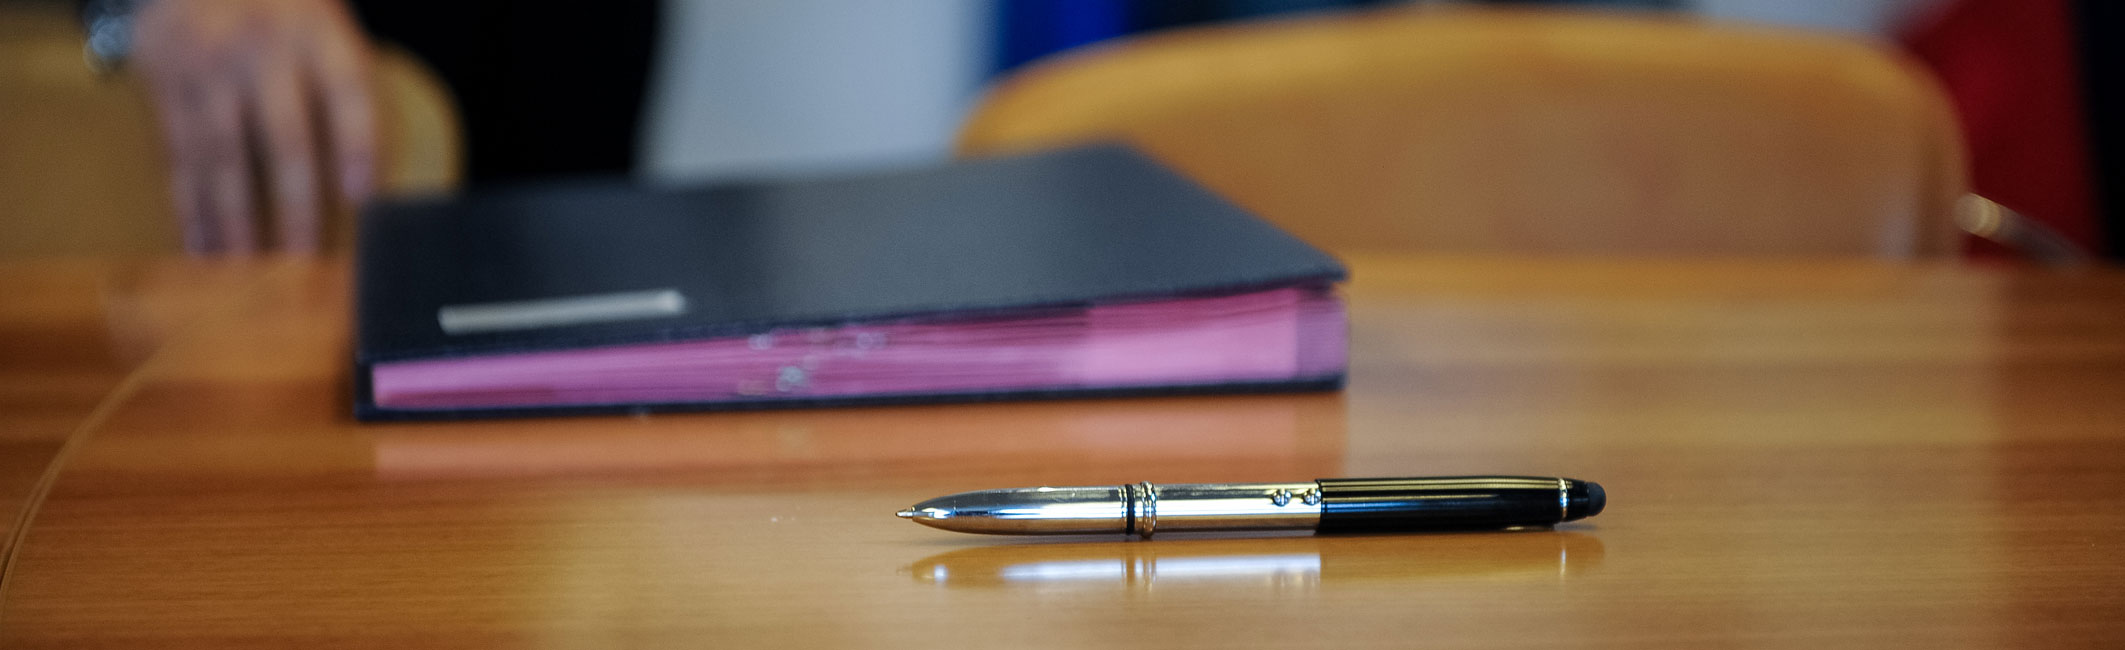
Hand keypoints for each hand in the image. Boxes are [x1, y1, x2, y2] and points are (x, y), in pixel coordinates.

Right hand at [132, 0, 376, 254]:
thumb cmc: (283, 8)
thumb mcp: (326, 24)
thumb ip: (346, 82)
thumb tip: (371, 180)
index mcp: (317, 35)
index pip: (347, 93)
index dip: (358, 144)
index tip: (364, 198)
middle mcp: (260, 52)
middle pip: (284, 138)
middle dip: (294, 206)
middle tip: (302, 262)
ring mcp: (208, 69)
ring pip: (222, 155)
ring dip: (233, 219)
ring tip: (244, 269)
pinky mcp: (166, 85)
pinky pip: (178, 154)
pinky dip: (189, 204)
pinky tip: (199, 245)